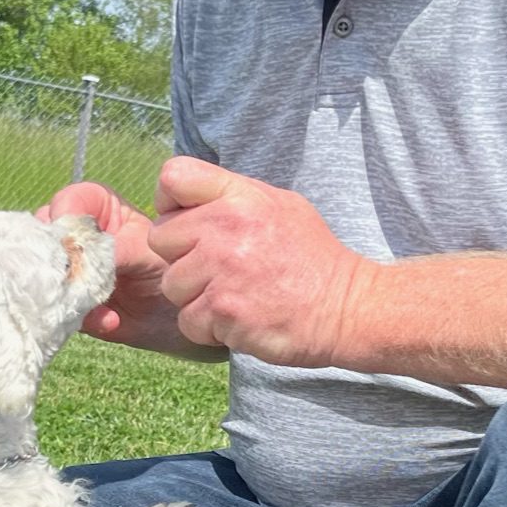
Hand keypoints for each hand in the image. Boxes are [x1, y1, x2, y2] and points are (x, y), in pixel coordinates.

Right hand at [38, 180, 219, 355]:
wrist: (185, 317)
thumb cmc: (173, 268)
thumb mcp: (149, 253)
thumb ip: (115, 250)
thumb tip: (80, 257)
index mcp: (99, 208)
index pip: (69, 201)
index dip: (64, 215)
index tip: (69, 238)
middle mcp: (78, 236)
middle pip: (45, 236)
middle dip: (60, 259)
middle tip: (78, 276)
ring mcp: (71, 270)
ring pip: (46, 274)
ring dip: (69, 291)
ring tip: (101, 305)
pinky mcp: (71, 304)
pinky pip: (61, 308)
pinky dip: (84, 318)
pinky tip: (111, 321)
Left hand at [147, 158, 371, 365]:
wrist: (346, 308)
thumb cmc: (311, 259)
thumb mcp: (279, 206)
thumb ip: (230, 198)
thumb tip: (185, 201)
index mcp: (239, 196)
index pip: (173, 177)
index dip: (169, 203)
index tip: (189, 224)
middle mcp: (227, 227)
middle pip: (160, 238)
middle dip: (181, 257)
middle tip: (218, 270)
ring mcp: (223, 269)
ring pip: (171, 285)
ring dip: (195, 297)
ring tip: (234, 295)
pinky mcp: (224, 310)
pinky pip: (188, 321)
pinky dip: (209, 329)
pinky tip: (239, 319)